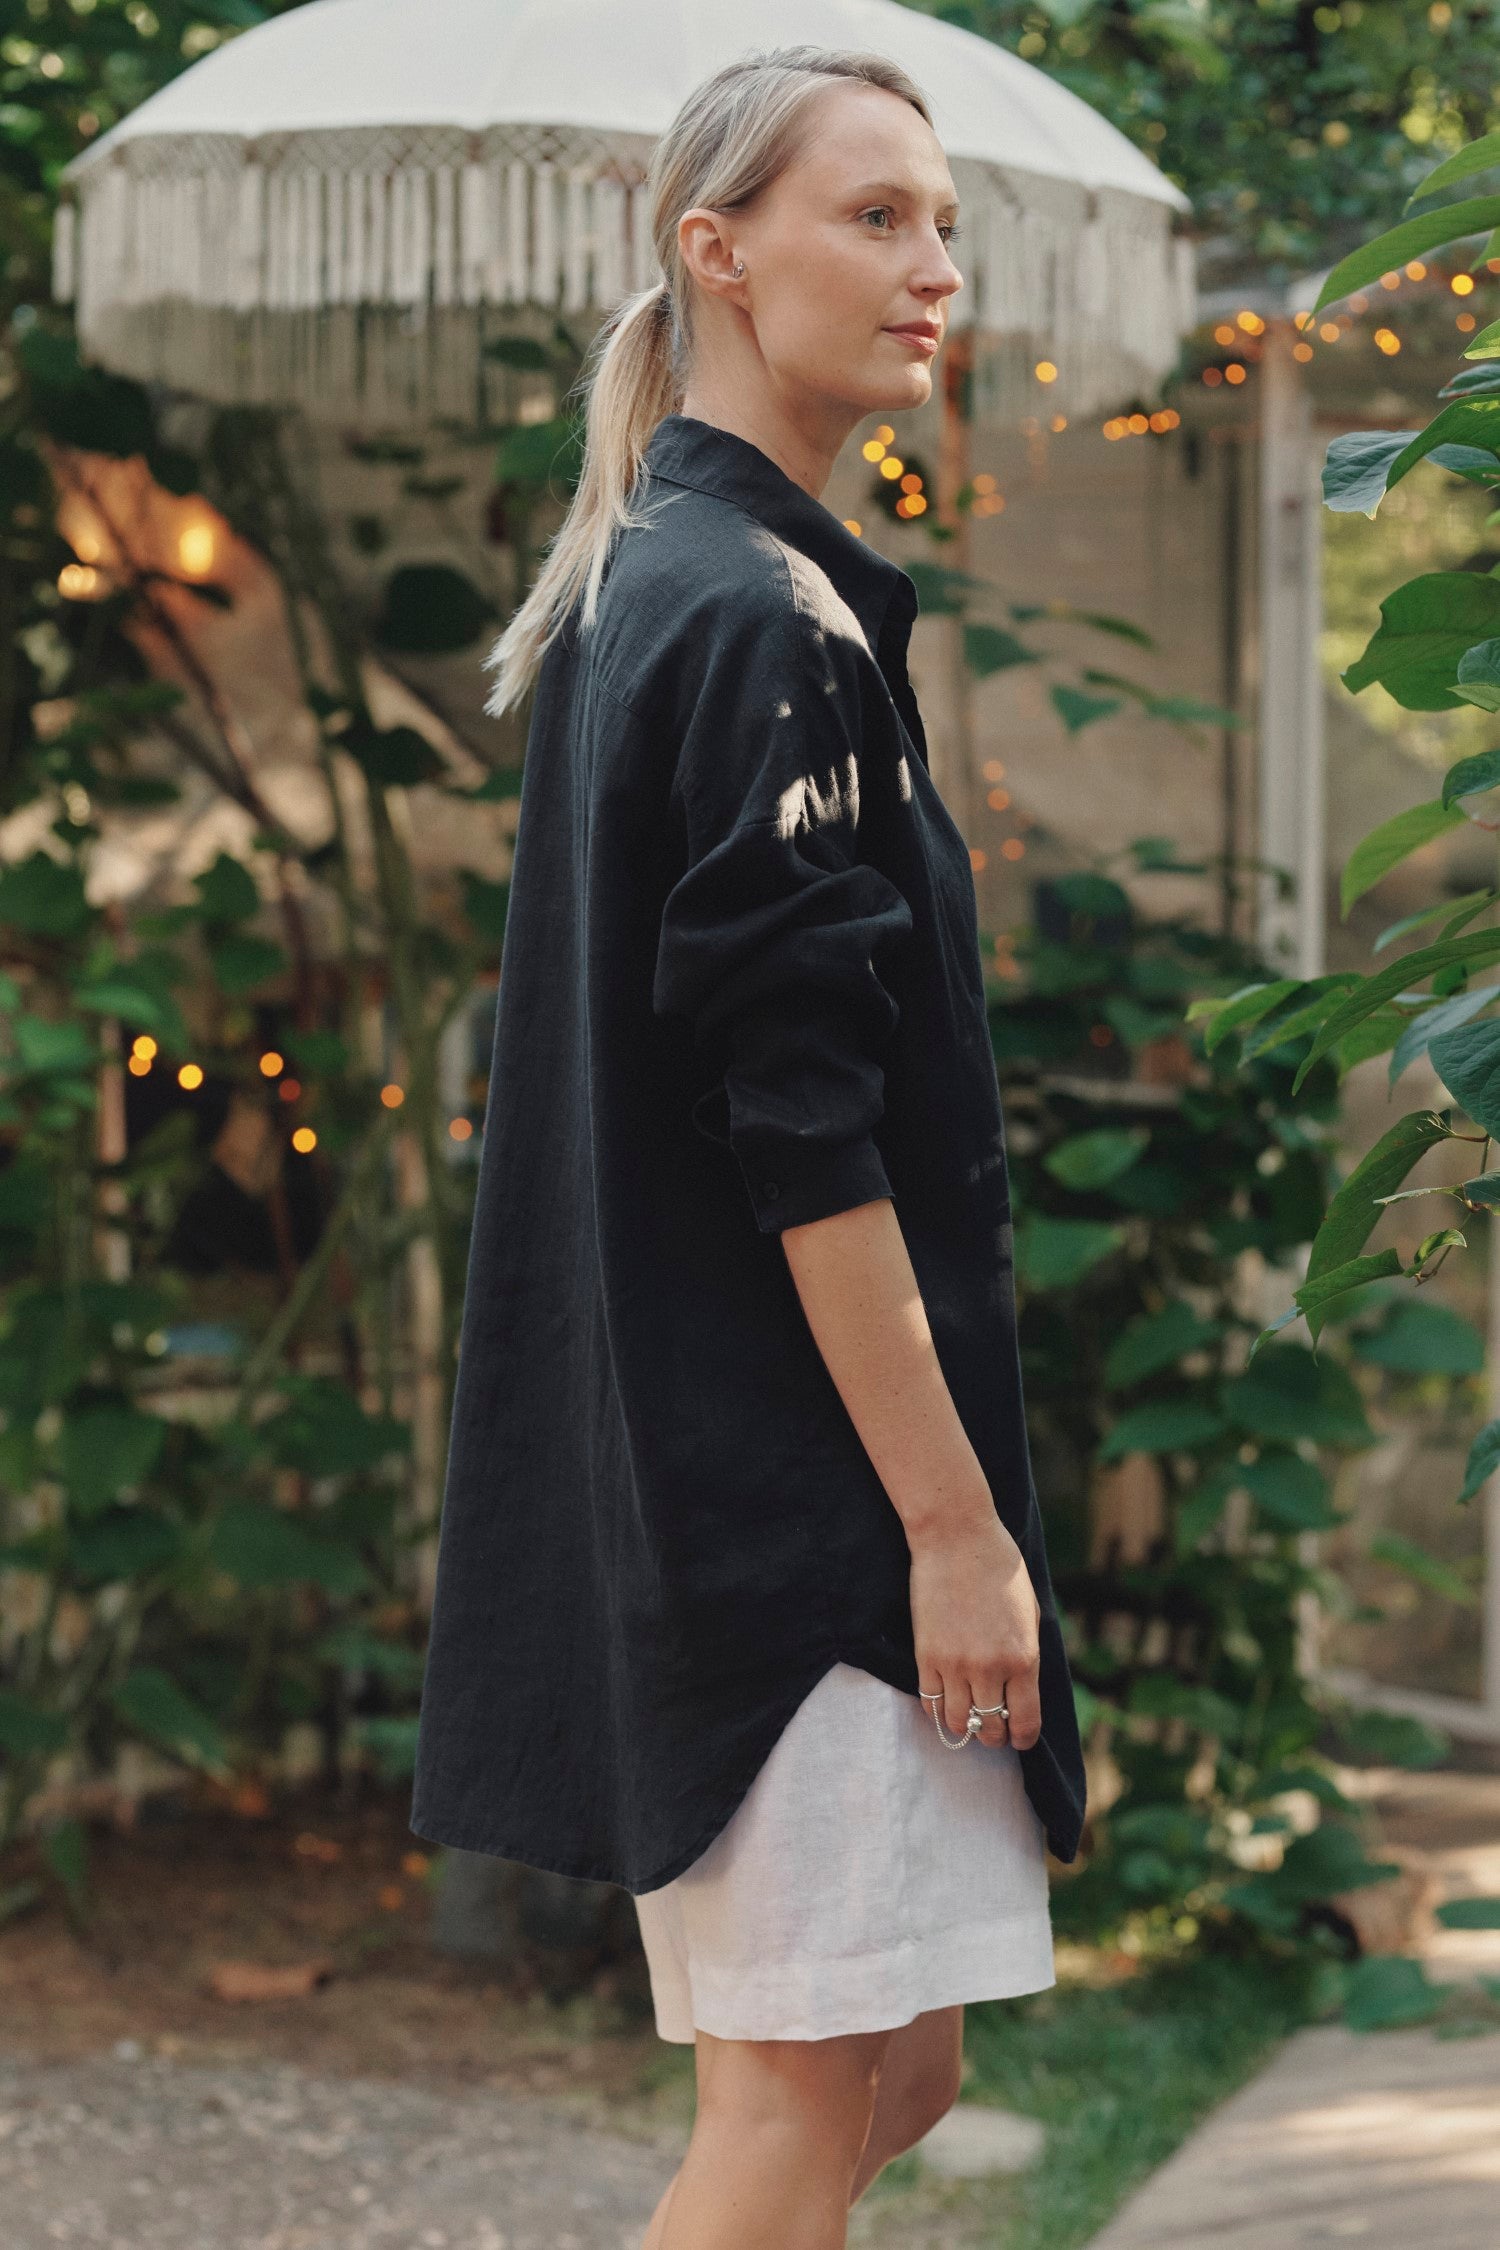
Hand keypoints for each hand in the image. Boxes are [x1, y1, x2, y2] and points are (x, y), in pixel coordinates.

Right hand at [908, 1508, 1041, 1750]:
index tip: (1020, 1740)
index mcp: (1023, 1658)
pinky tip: (946, 1701)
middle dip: (994, 1735)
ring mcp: (954, 1665)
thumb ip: (1028, 1655)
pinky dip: (938, 1710)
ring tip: (969, 1717)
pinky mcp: (925, 1655)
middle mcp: (990, 1669)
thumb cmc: (1000, 1568)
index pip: (1025, 1722)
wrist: (956, 1538)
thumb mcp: (1030, 1614)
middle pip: (990, 1729)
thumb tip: (1023, 1690)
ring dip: (965, 1727)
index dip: (1023, 1739)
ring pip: (957, 1723)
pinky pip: (929, 1702)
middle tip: (994, 1728)